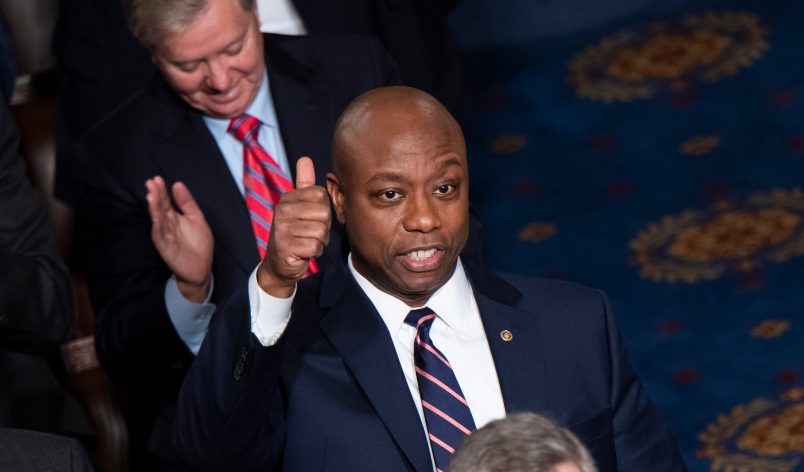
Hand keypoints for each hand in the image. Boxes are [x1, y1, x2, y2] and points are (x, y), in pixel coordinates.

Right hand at [146, 176, 213, 302]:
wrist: (202, 267)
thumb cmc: (199, 244)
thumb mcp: (196, 218)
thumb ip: (187, 202)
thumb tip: (177, 184)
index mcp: (174, 217)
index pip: (165, 201)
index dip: (161, 190)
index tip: (157, 179)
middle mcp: (167, 225)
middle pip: (159, 208)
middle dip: (155, 195)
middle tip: (150, 183)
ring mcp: (165, 236)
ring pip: (157, 220)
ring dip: (153, 208)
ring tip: (151, 195)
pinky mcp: (166, 248)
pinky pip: (160, 236)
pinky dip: (158, 227)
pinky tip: (156, 218)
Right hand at [257, 157, 330, 296]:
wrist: (278, 264)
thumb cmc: (294, 234)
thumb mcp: (298, 207)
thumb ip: (304, 184)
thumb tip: (305, 159)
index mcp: (287, 198)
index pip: (321, 194)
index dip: (323, 209)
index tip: (312, 218)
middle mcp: (282, 210)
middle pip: (324, 213)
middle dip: (324, 227)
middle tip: (309, 233)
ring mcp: (282, 228)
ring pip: (321, 231)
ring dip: (319, 241)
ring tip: (306, 242)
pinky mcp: (286, 246)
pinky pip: (315, 246)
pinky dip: (314, 252)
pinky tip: (304, 252)